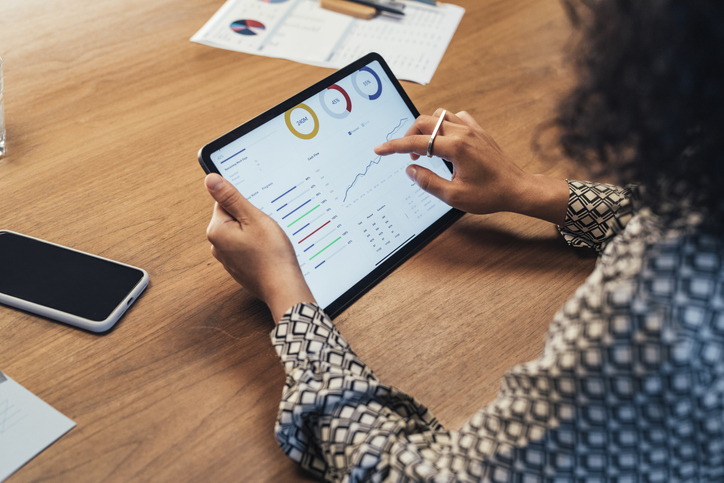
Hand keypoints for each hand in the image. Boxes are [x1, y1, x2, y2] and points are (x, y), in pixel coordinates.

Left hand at [205, 173, 314, 321]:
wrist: (283, 287)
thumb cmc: (271, 255)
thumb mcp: (253, 218)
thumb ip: (231, 198)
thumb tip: (210, 179)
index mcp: (216, 231)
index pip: (224, 202)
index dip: (245, 203)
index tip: (257, 211)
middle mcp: (217, 246)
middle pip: (232, 217)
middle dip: (250, 218)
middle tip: (265, 227)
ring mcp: (228, 258)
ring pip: (241, 233)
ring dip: (255, 232)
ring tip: (268, 240)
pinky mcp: (238, 267)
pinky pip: (245, 247)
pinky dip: (257, 246)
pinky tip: (268, 251)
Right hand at [374, 109, 567, 224]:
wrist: (517, 188)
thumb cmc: (490, 194)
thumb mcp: (454, 196)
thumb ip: (428, 182)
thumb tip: (410, 169)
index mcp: (456, 147)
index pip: (417, 142)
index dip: (395, 146)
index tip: (380, 149)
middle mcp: (463, 132)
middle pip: (425, 122)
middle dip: (409, 136)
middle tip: (407, 155)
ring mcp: (472, 129)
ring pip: (439, 116)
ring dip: (426, 129)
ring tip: (425, 148)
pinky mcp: (479, 130)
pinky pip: (455, 117)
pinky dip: (444, 125)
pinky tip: (444, 140)